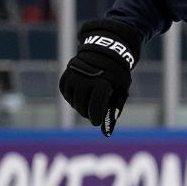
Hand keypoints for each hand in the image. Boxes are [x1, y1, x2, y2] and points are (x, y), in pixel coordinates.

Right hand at [58, 18, 140, 135]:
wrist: (105, 52)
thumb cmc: (116, 75)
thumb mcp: (121, 91)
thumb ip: (113, 111)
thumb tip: (106, 134)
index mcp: (102, 83)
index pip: (95, 108)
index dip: (96, 118)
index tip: (97, 122)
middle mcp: (86, 79)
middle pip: (82, 107)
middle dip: (88, 113)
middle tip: (94, 112)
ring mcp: (74, 76)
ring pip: (73, 102)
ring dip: (80, 107)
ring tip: (89, 103)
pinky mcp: (66, 76)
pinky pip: (66, 94)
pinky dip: (72, 98)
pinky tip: (81, 95)